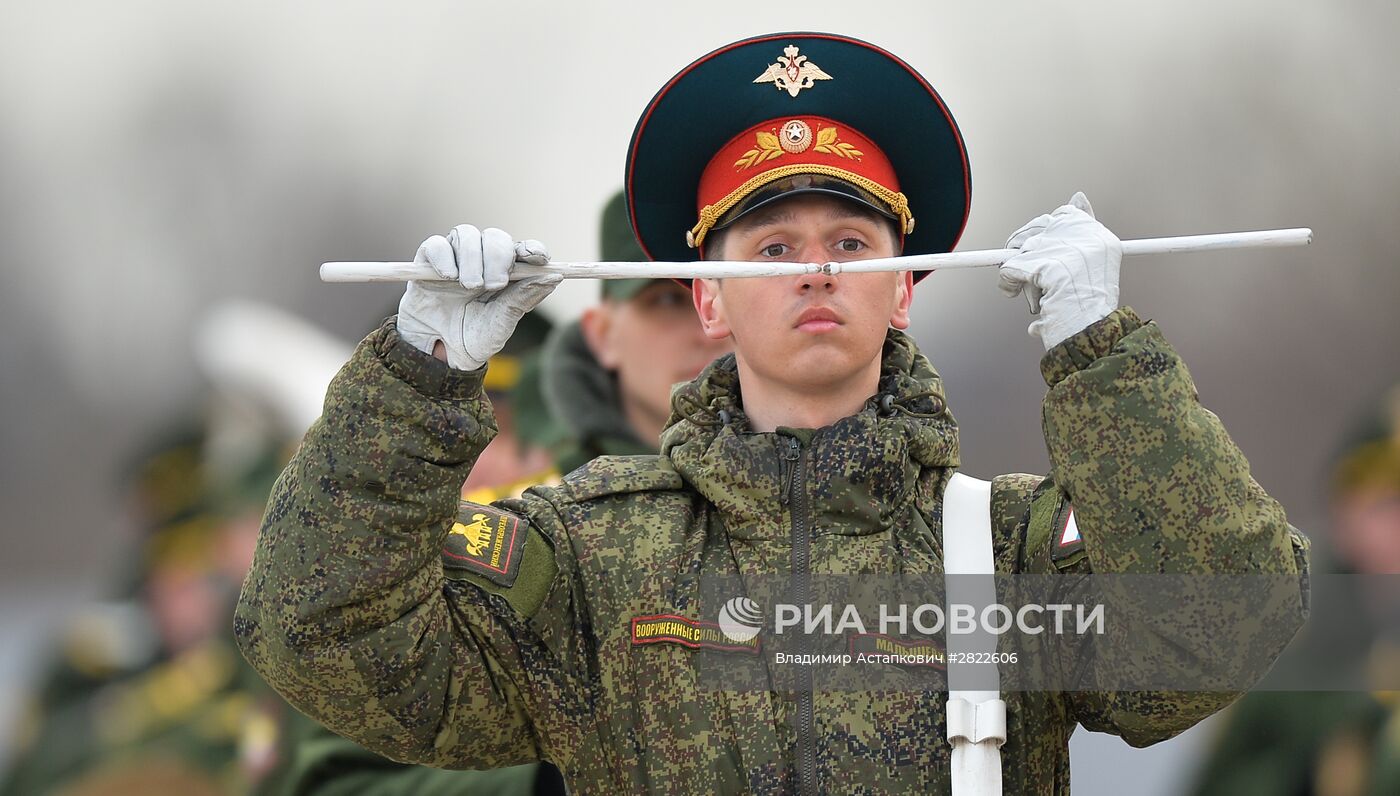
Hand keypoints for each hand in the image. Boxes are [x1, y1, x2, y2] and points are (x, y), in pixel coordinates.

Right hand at [396, 225, 560, 370]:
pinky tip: (448, 276)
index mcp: (506, 274)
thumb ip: (523, 299)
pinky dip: (444, 256)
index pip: (523, 250)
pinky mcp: (427, 262)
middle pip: (495, 237)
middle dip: (498, 257)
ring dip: (472, 259)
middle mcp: (482, 260)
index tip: (538, 257)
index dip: (532, 249)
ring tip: (470, 286)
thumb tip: (554, 277)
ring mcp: (455, 258)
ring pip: (466, 235)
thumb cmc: (473, 338)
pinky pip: (436, 245)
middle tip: (495, 284)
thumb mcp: (501, 324)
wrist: (436, 356)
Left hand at [997, 192, 1121, 349]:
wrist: (1090, 335)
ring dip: (1019, 270)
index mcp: (1100, 238)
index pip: (1066, 215)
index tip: (1043, 254)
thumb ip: (1081, 234)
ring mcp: (1066, 251)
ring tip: (1037, 291)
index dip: (1047, 234)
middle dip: (1026, 249)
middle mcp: (1087, 238)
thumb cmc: (1087, 310)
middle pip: (1038, 227)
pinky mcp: (1045, 266)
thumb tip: (1078, 196)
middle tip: (1032, 272)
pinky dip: (1008, 284)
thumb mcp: (1092, 268)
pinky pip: (1009, 268)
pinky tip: (1018, 295)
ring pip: (1022, 248)